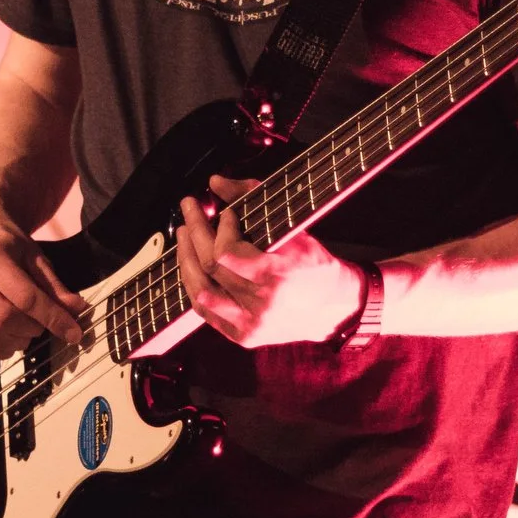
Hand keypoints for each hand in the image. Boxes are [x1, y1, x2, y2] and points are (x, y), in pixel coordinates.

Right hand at [0, 203, 87, 359]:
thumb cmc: (7, 241)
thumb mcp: (34, 255)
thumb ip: (54, 285)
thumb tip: (77, 309)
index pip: (25, 298)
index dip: (53, 318)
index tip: (74, 333)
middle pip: (5, 320)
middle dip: (34, 327)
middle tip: (44, 318)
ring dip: (19, 339)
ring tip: (28, 324)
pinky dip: (2, 349)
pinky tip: (12, 334)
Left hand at [175, 176, 365, 347]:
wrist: (334, 309)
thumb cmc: (315, 265)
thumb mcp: (294, 228)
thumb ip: (253, 197)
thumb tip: (216, 182)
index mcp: (277, 276)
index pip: (226, 253)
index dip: (219, 228)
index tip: (225, 213)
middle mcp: (261, 304)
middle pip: (211, 267)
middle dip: (195, 231)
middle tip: (190, 210)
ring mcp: (250, 323)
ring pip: (200, 292)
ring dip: (186, 259)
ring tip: (184, 235)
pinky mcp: (243, 336)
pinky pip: (205, 311)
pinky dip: (193, 285)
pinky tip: (191, 264)